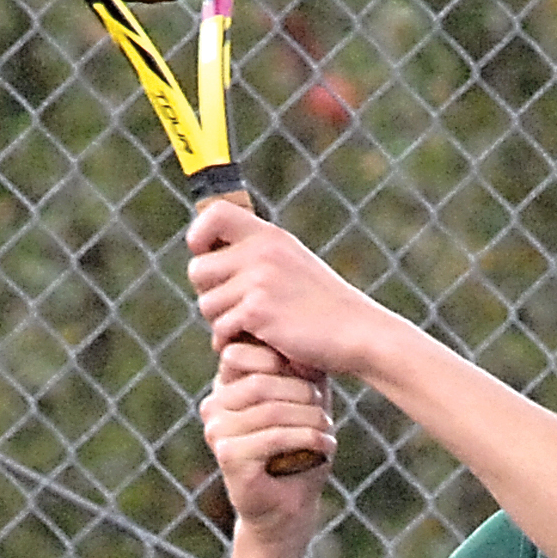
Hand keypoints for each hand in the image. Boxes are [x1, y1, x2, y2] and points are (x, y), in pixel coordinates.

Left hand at [186, 203, 382, 376]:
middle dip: (210, 294)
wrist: (358, 333)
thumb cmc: (325, 308)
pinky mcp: (258, 311)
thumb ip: (258, 258)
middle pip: (198, 269)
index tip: (205, 255)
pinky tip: (257, 344)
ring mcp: (260, 280)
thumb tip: (207, 259)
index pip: (215, 213)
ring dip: (222, 323)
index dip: (199, 234)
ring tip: (253, 329)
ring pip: (207, 304)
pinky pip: (220, 329)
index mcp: (271, 236)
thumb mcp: (294, 266)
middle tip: (236, 310)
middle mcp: (262, 252)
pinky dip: (233, 341)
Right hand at [201, 339, 335, 536]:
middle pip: (262, 381)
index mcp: (226, 386)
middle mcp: (214, 405)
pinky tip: (326, 446)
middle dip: (302, 394)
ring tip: (327, 430)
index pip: (242, 352)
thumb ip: (300, 371)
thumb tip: (305, 343)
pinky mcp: (228, 456)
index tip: (314, 381)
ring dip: (310, 418)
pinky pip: (273, 436)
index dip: (284, 361)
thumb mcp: (305, 402)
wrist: (291, 505)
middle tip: (324, 412)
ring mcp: (216, 431)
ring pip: (271, 409)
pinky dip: (308, 439)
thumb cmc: (300, 449)